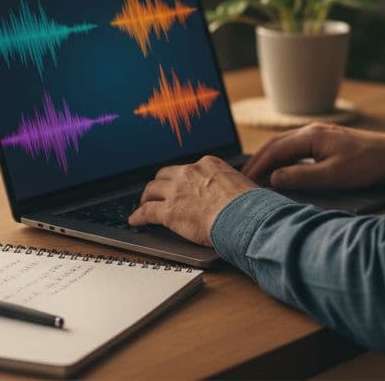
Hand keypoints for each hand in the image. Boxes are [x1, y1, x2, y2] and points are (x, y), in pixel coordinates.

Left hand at [127, 156, 258, 245]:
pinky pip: (147, 212)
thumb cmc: (249, 205)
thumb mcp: (241, 184)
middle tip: (157, 192)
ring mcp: (177, 191)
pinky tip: (135, 220)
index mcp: (208, 164)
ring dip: (146, 197)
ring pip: (152, 190)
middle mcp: (189, 173)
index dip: (181, 178)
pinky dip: (138, 216)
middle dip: (160, 184)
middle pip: (165, 175)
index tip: (180, 184)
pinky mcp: (169, 212)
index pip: (188, 168)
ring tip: (144, 204)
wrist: (244, 217)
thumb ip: (229, 185)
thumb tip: (234, 194)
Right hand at [243, 122, 384, 191]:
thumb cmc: (365, 165)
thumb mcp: (332, 176)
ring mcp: (318, 132)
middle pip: (275, 143)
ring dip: (269, 157)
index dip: (257, 166)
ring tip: (257, 174)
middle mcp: (311, 130)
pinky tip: (281, 167)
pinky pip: (295, 145)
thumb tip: (273, 178)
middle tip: (243, 179)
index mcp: (310, 136)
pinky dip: (282, 156)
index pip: (274, 150)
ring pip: (284, 143)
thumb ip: (301, 177)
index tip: (244, 181)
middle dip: (257, 160)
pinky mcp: (325, 138)